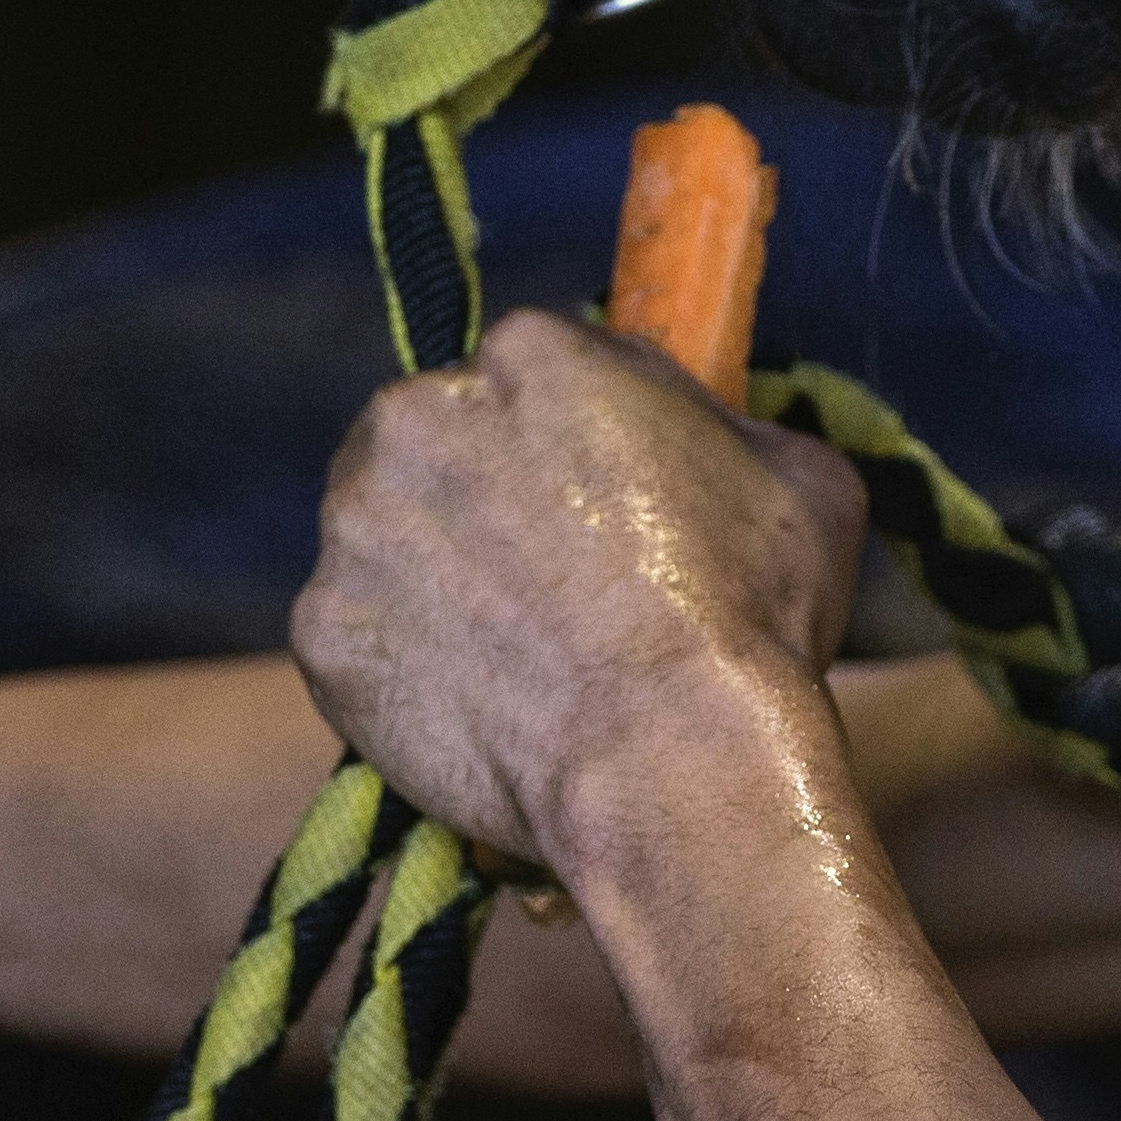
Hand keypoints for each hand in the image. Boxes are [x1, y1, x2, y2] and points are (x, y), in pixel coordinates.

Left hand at [285, 310, 871, 869]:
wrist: (674, 766)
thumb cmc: (750, 617)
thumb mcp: (798, 472)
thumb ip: (723, 422)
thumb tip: (703, 429)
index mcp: (530, 354)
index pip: (530, 372)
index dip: (565, 438)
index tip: (591, 495)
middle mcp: (421, 415)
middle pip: (437, 439)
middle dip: (479, 493)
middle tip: (547, 576)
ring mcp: (359, 526)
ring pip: (386, 533)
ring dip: (433, 572)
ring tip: (515, 647)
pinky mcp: (323, 630)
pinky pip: (359, 634)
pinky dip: (403, 663)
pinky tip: (476, 699)